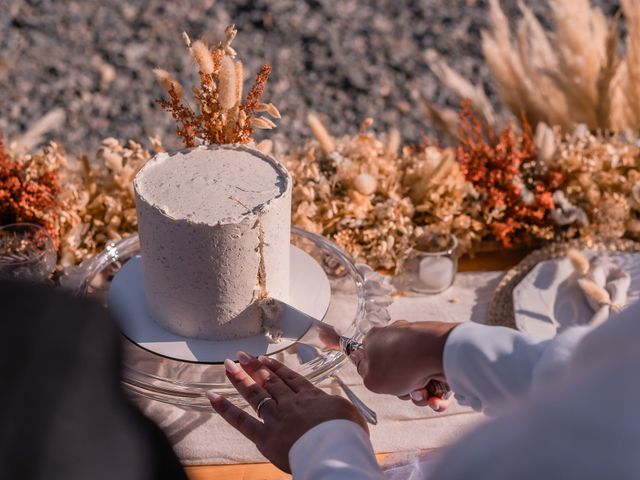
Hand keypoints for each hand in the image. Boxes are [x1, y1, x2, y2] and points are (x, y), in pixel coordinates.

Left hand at [209, 352, 367, 472]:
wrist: (336, 448)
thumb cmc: (347, 434)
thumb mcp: (349, 415)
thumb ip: (335, 407)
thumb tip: (334, 407)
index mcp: (311, 396)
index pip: (290, 379)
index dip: (275, 368)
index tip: (264, 359)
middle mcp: (291, 403)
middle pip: (270, 382)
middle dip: (254, 367)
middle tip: (242, 355)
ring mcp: (277, 417)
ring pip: (256, 394)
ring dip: (241, 378)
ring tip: (228, 365)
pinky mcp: (266, 436)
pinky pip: (242, 421)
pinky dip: (226, 409)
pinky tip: (212, 397)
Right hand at [351, 320, 458, 410]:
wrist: (437, 353)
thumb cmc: (399, 364)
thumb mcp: (370, 378)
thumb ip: (362, 371)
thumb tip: (357, 359)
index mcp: (376, 338)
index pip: (369, 356)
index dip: (374, 373)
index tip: (381, 381)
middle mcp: (397, 338)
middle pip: (395, 372)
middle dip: (401, 389)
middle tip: (405, 391)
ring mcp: (419, 345)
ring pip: (416, 379)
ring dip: (419, 394)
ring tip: (423, 393)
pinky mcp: (438, 354)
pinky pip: (435, 380)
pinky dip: (436, 393)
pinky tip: (435, 397)